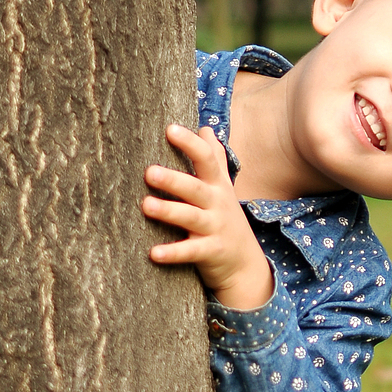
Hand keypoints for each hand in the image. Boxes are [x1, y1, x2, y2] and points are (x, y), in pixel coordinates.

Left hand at [142, 124, 274, 310]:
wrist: (245, 263)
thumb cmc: (225, 219)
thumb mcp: (224, 188)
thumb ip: (215, 158)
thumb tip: (205, 129)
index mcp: (217, 185)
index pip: (206, 159)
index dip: (189, 144)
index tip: (170, 129)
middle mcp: (217, 204)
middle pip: (195, 188)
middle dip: (173, 180)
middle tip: (149, 172)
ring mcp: (215, 229)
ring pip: (191, 218)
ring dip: (169, 211)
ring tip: (146, 205)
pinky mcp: (210, 252)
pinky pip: (190, 252)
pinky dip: (173, 253)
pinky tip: (154, 253)